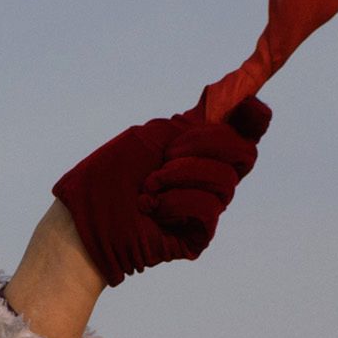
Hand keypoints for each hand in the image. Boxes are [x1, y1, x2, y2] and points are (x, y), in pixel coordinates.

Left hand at [52, 98, 270, 284]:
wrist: (84, 219)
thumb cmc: (108, 176)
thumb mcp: (151, 137)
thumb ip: (191, 124)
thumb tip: (235, 102)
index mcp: (197, 151)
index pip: (242, 133)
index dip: (254, 117)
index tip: (248, 104)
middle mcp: (206, 177)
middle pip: (244, 154)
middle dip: (207, 144)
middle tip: (168, 154)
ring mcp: (204, 206)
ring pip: (225, 182)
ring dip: (182, 175)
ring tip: (150, 185)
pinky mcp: (197, 236)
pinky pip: (209, 209)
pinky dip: (179, 201)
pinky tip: (153, 207)